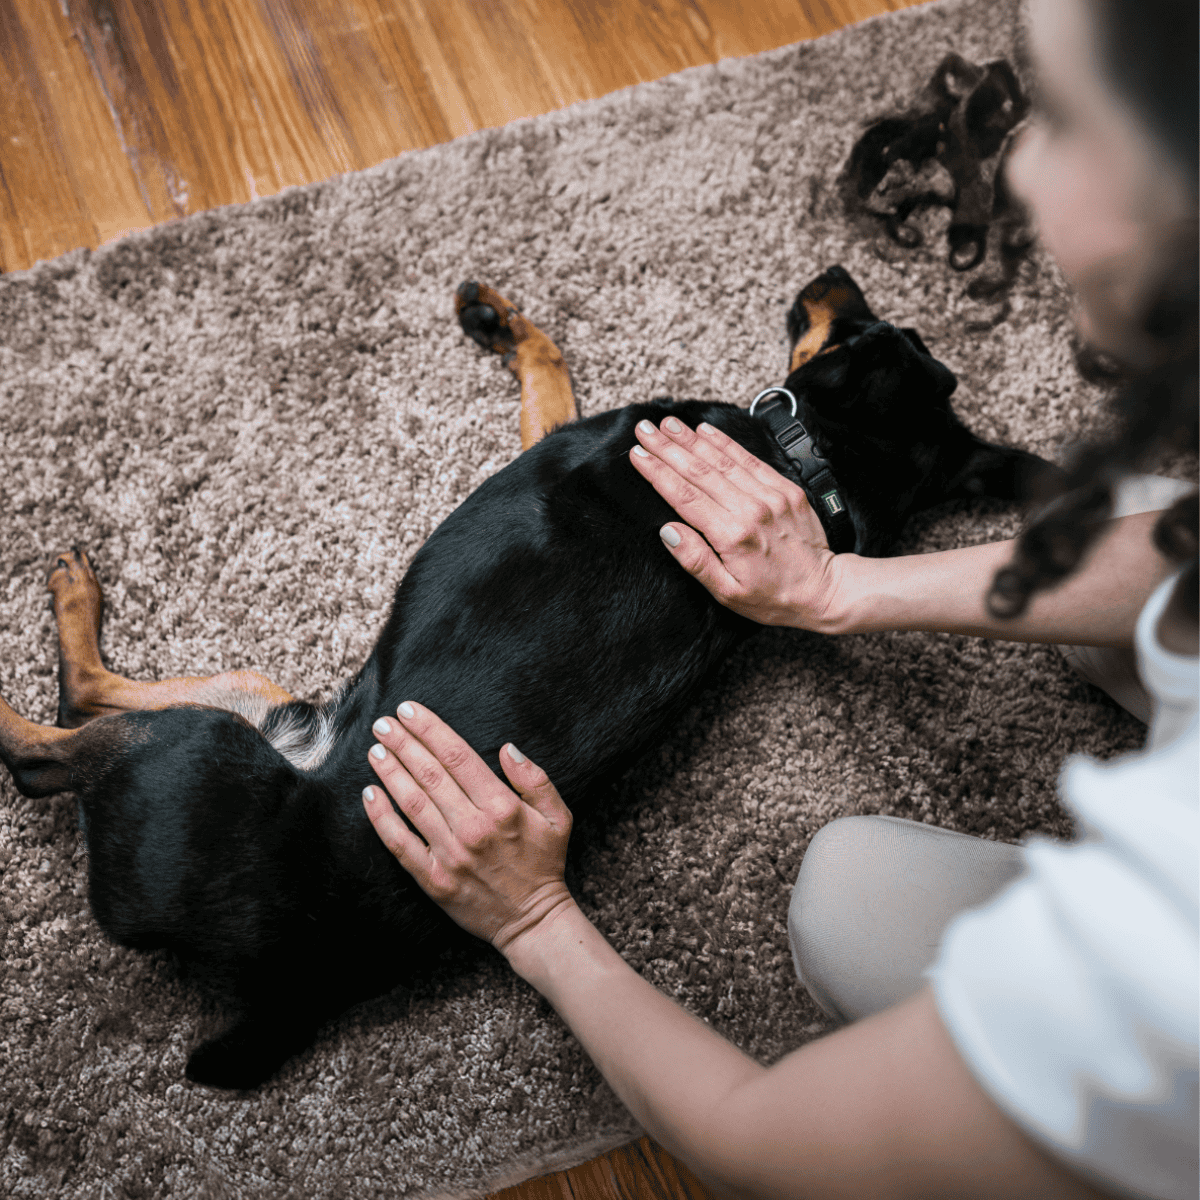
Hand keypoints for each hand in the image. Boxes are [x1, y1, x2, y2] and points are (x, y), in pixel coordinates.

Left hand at [362, 703, 575, 954]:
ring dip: (390, 773)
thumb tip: (507, 748)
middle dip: (403, 743)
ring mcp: (451, 854)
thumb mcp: (558, 817)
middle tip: (383, 723)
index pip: (458, 756)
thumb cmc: (544, 864)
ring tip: (375, 750)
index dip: (430, 729)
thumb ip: (535, 779)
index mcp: (502, 807)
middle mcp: (473, 827)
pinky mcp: (434, 879)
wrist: (533, 921)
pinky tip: (370, 795)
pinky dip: (382, 818)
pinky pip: (401, 844)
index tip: (409, 711)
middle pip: (430, 774)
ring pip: (413, 803)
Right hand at [629, 416, 845, 629]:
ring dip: (692, 439)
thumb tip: (668, 531)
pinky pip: (750, 460)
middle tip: (644, 429)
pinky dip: (727, 443)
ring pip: (723, 460)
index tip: (638, 455)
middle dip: (668, 448)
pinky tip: (707, 431)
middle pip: (700, 472)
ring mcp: (771, 496)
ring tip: (668, 424)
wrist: (824, 590)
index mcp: (733, 536)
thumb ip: (696, 560)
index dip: (657, 472)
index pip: (685, 496)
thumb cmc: (773, 598)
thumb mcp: (727, 593)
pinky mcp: (786, 489)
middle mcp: (752, 510)